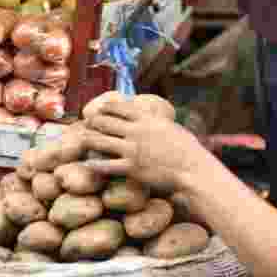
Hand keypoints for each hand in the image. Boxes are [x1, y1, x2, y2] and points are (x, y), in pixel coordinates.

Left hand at [80, 99, 211, 192]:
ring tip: (82, 140)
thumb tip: (150, 116)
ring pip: (100, 141)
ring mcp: (132, 150)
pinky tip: (87, 163)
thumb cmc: (188, 150)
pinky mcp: (131, 168)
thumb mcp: (172, 127)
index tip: (98, 109)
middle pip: (104, 121)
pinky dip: (94, 164)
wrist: (193, 170)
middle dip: (93, 122)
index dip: (105, 107)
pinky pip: (106, 165)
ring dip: (88, 140)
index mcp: (147, 119)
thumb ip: (156, 121)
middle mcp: (137, 131)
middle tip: (87, 125)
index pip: (119, 106)